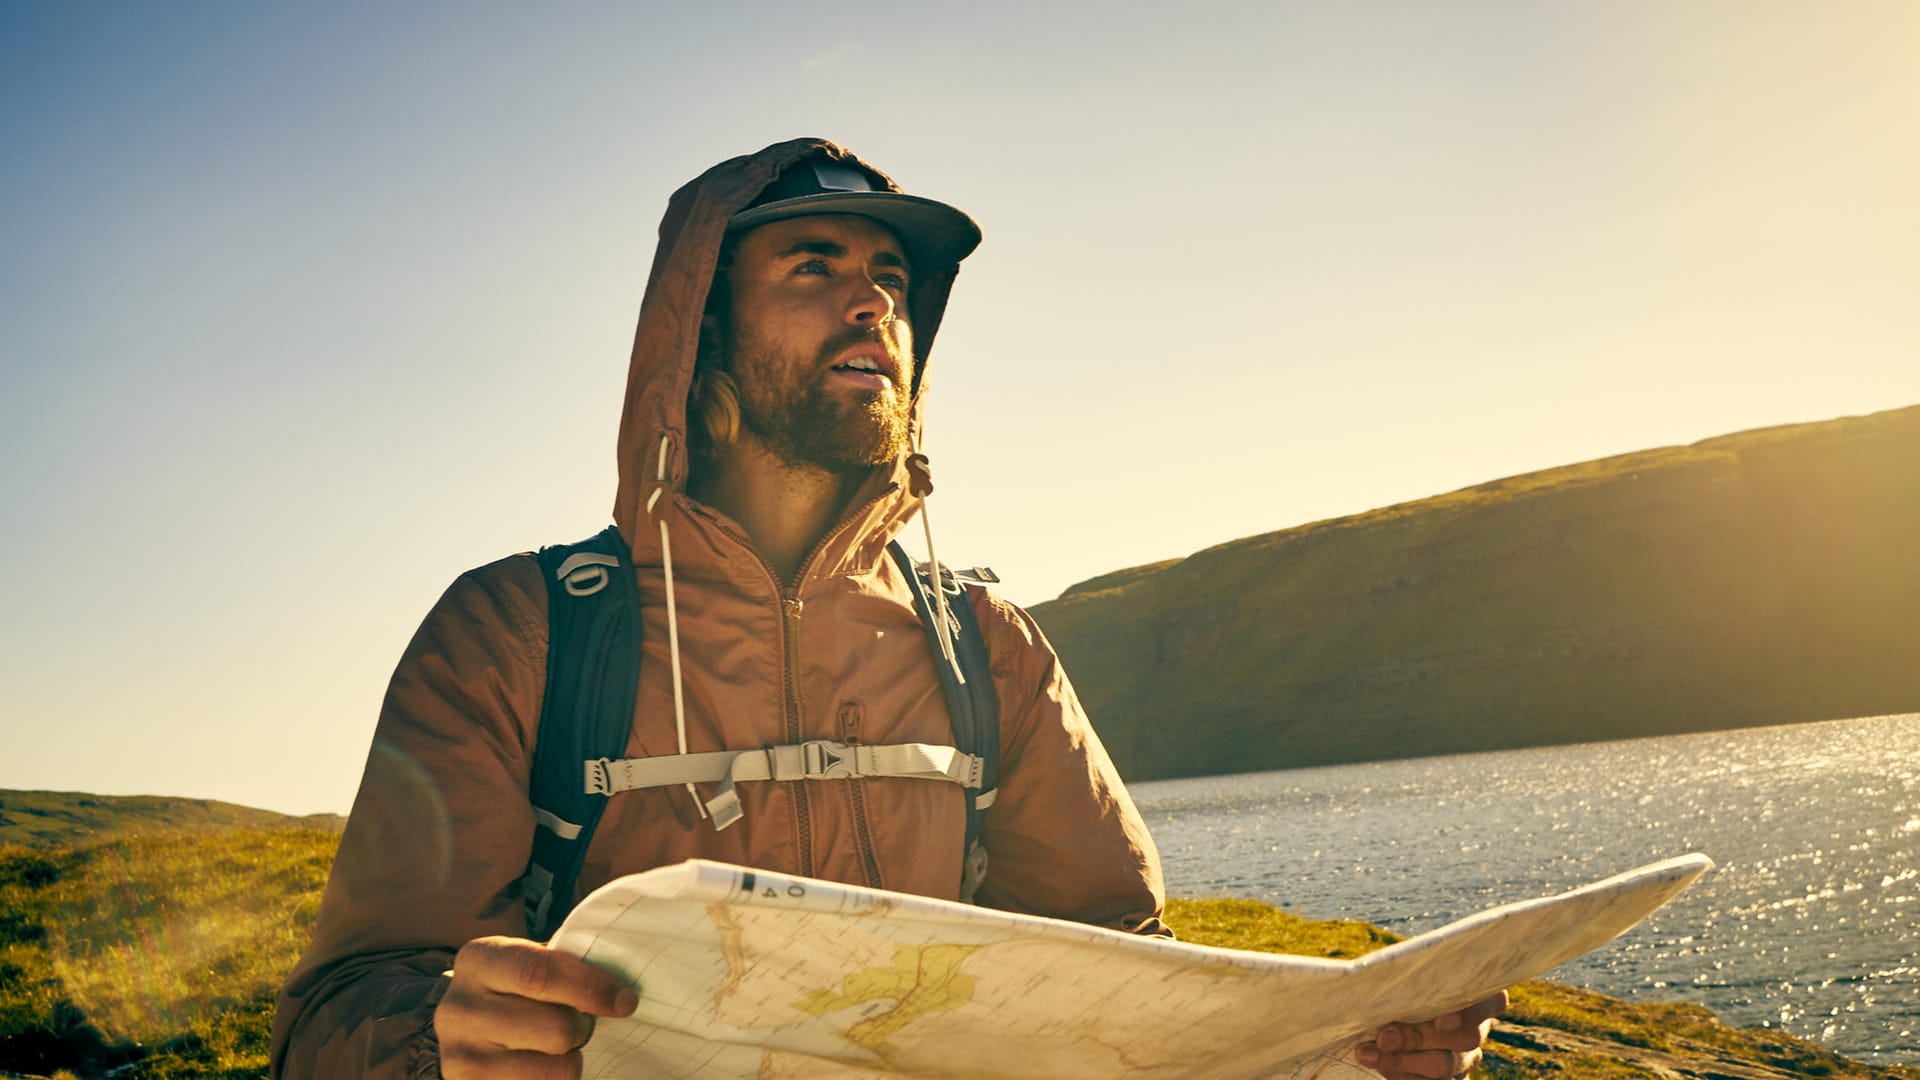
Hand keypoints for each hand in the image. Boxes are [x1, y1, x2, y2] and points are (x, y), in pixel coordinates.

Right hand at [435, 935, 639, 1078]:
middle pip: (557, 1028)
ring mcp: (460, 1057)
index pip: (541, 974)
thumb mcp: (527, 963)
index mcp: (479, 960)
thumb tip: (622, 994)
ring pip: (556, 1070)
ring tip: (558, 1049)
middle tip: (582, 1026)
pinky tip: (542, 1067)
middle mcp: (460, 1008)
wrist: (462, 1029)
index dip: (592, 988)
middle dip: (584, 1028)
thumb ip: (565, 967)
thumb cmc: (512, 991)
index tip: (626, 1000)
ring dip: (571, 1061)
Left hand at [1353, 990, 1506, 1078]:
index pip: (1492, 1002)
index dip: (1472, 1014)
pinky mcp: (1448, 1078)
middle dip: (1419, 1038)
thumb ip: (1402, 983)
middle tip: (1385, 1036)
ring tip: (1369, 1053)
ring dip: (1403, 1060)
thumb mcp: (1402, 978)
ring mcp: (1463, 1057)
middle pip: (1466, 1038)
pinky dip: (1401, 1075)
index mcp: (1474, 995)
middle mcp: (1476, 1027)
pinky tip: (1377, 1064)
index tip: (1442, 1021)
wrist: (1383, 1015)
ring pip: (1445, 1064)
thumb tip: (1380, 1002)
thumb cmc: (1397, 986)